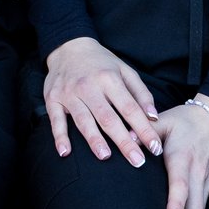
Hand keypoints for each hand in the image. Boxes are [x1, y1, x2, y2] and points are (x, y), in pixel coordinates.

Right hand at [42, 36, 161, 164]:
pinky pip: (56, 119)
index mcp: (109, 78)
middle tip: (137, 161)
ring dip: (94, 139)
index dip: (144, 129)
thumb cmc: (101, 63)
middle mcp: (89, 86)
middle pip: (108, 117)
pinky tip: (65, 152)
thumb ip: (141, 94)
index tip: (155, 148)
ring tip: (105, 156)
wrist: (68, 47)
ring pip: (83, 119)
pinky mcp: (53, 98)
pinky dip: (59, 136)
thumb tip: (153, 117)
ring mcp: (69, 93)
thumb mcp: (125, 71)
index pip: (130, 108)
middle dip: (124, 141)